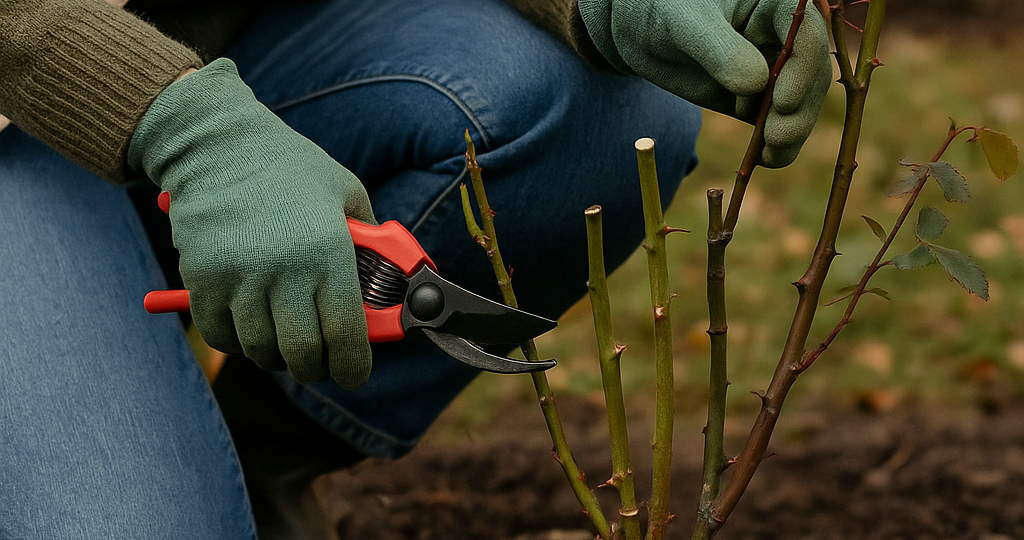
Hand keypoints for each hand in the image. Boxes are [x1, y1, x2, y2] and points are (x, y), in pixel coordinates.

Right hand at [129, 58, 374, 388]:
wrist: (217, 144)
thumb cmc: (291, 168)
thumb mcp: (346, 193)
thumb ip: (368, 242)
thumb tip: (386, 285)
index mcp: (327, 251)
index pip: (344, 334)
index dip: (353, 366)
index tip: (355, 374)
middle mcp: (283, 270)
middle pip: (302, 353)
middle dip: (316, 368)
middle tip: (321, 361)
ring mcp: (237, 278)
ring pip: (260, 351)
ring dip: (277, 356)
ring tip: (287, 338)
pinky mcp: (201, 280)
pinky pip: (221, 337)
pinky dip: (240, 343)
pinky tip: (254, 327)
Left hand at [579, 0, 831, 166]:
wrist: (642, 30)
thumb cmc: (663, 11)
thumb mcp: (686, 24)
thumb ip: (720, 51)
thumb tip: (755, 86)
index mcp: (776, 5)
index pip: (807, 35)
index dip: (803, 69)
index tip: (781, 100)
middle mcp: (784, 36)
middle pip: (811, 75)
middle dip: (799, 108)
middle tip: (776, 136)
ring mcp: (774, 70)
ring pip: (801, 104)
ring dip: (792, 132)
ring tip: (770, 154)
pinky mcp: (759, 100)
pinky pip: (778, 125)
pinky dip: (776, 146)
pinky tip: (764, 159)